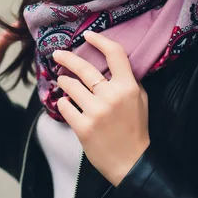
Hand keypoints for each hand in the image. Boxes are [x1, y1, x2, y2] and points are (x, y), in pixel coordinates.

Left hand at [52, 30, 150, 186]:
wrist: (131, 162)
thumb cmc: (136, 128)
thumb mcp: (140, 99)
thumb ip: (129, 80)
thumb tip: (112, 61)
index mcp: (128, 86)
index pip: (114, 53)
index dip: (100, 40)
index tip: (88, 35)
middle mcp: (111, 96)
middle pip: (84, 67)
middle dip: (67, 57)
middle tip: (57, 53)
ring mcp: (96, 112)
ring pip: (70, 86)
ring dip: (64, 81)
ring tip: (63, 80)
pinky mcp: (83, 128)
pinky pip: (65, 106)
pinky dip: (64, 103)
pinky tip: (66, 103)